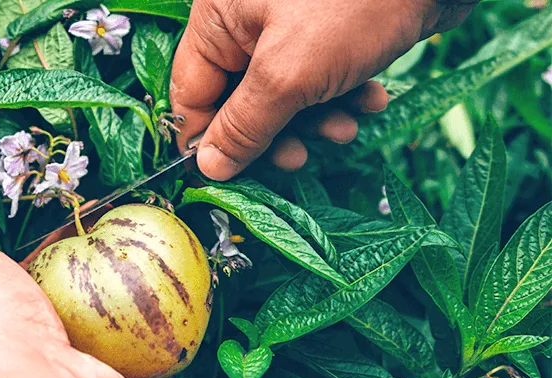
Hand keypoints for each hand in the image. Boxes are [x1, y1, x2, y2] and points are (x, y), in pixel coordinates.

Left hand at [0, 213, 249, 377]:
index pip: (15, 285)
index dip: (42, 253)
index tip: (73, 225)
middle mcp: (24, 361)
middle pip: (62, 311)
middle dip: (90, 283)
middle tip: (117, 248)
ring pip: (105, 342)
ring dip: (130, 316)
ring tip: (153, 278)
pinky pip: (143, 371)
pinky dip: (161, 352)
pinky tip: (172, 323)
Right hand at [171, 0, 476, 178]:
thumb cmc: (354, 5)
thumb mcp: (290, 75)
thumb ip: (245, 126)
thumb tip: (208, 167)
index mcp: (219, 19)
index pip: (191, 93)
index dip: (206, 139)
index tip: (227, 176)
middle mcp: (247, 20)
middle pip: (239, 99)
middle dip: (273, 133)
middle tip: (298, 157)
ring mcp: (288, 25)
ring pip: (284, 95)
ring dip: (315, 119)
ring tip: (347, 126)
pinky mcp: (328, 32)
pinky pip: (319, 78)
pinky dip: (342, 95)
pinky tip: (372, 98)